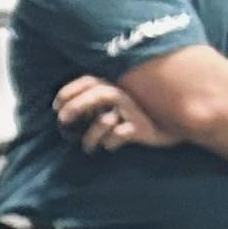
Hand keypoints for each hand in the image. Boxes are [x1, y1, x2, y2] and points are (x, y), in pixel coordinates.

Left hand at [55, 75, 170, 153]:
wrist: (172, 129)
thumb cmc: (133, 119)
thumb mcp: (113, 109)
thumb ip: (93, 107)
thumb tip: (64, 115)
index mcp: (114, 88)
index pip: (89, 81)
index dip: (69, 91)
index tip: (55, 107)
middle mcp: (124, 97)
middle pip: (98, 94)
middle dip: (76, 106)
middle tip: (62, 121)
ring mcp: (134, 112)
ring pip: (106, 119)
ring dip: (91, 135)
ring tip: (87, 148)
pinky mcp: (143, 128)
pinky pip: (121, 133)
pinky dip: (111, 141)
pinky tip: (109, 147)